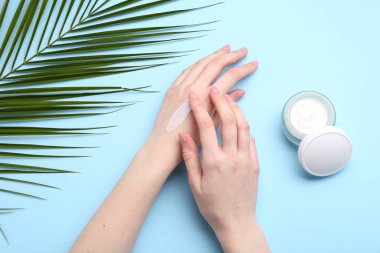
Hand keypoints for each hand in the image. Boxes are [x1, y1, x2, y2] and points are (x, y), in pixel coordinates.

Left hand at [144, 46, 257, 170]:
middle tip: (243, 50)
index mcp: (206, 97)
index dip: (243, 69)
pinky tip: (203, 62)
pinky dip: (198, 63)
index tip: (254, 64)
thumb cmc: (189, 140)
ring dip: (214, 55)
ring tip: (225, 50)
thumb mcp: (212, 124)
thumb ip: (225, 105)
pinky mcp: (171, 89)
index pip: (229, 77)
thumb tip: (239, 92)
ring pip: (200, 64)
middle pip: (215, 64)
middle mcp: (192, 87)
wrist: (164, 146)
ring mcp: (180, 86)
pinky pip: (187, 70)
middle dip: (231, 56)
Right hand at [179, 86, 269, 252]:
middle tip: (214, 88)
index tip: (195, 95)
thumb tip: (183, 135)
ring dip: (236, 109)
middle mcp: (232, 157)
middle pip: (229, 120)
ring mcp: (246, 159)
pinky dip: (244, 126)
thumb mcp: (194, 184)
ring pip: (243, 126)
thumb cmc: (212, 205)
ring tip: (227, 98)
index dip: (200, 108)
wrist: (236, 221)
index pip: (206, 127)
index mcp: (214, 161)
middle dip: (221, 100)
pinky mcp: (255, 163)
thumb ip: (189, 157)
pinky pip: (251, 139)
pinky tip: (239, 120)